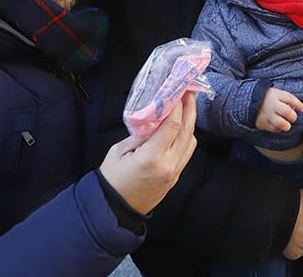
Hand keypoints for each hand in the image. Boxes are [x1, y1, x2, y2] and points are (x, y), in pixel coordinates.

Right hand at [98, 93, 197, 214]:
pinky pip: (187, 153)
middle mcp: (168, 165)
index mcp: (152, 157)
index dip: (177, 106)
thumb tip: (154, 119)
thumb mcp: (119, 151)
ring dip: (190, 124)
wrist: (115, 210)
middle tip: (188, 94)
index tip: (176, 93)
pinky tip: (180, 129)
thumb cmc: (112, 180)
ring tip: (184, 109)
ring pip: (191, 142)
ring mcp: (174, 173)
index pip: (172, 125)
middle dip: (189, 110)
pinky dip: (186, 138)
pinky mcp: (175, 177)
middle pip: (187, 131)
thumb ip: (139, 134)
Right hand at [256, 88, 302, 132]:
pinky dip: (278, 129)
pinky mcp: (262, 123)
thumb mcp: (275, 93)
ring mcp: (266, 114)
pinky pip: (274, 129)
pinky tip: (277, 125)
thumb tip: (297, 108)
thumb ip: (286, 99)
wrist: (247, 102)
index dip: (298, 104)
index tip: (302, 109)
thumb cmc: (266, 98)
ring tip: (286, 123)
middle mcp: (271, 104)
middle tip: (292, 117)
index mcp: (275, 94)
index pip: (290, 98)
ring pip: (282, 124)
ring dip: (287, 125)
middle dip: (293, 117)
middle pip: (288, 112)